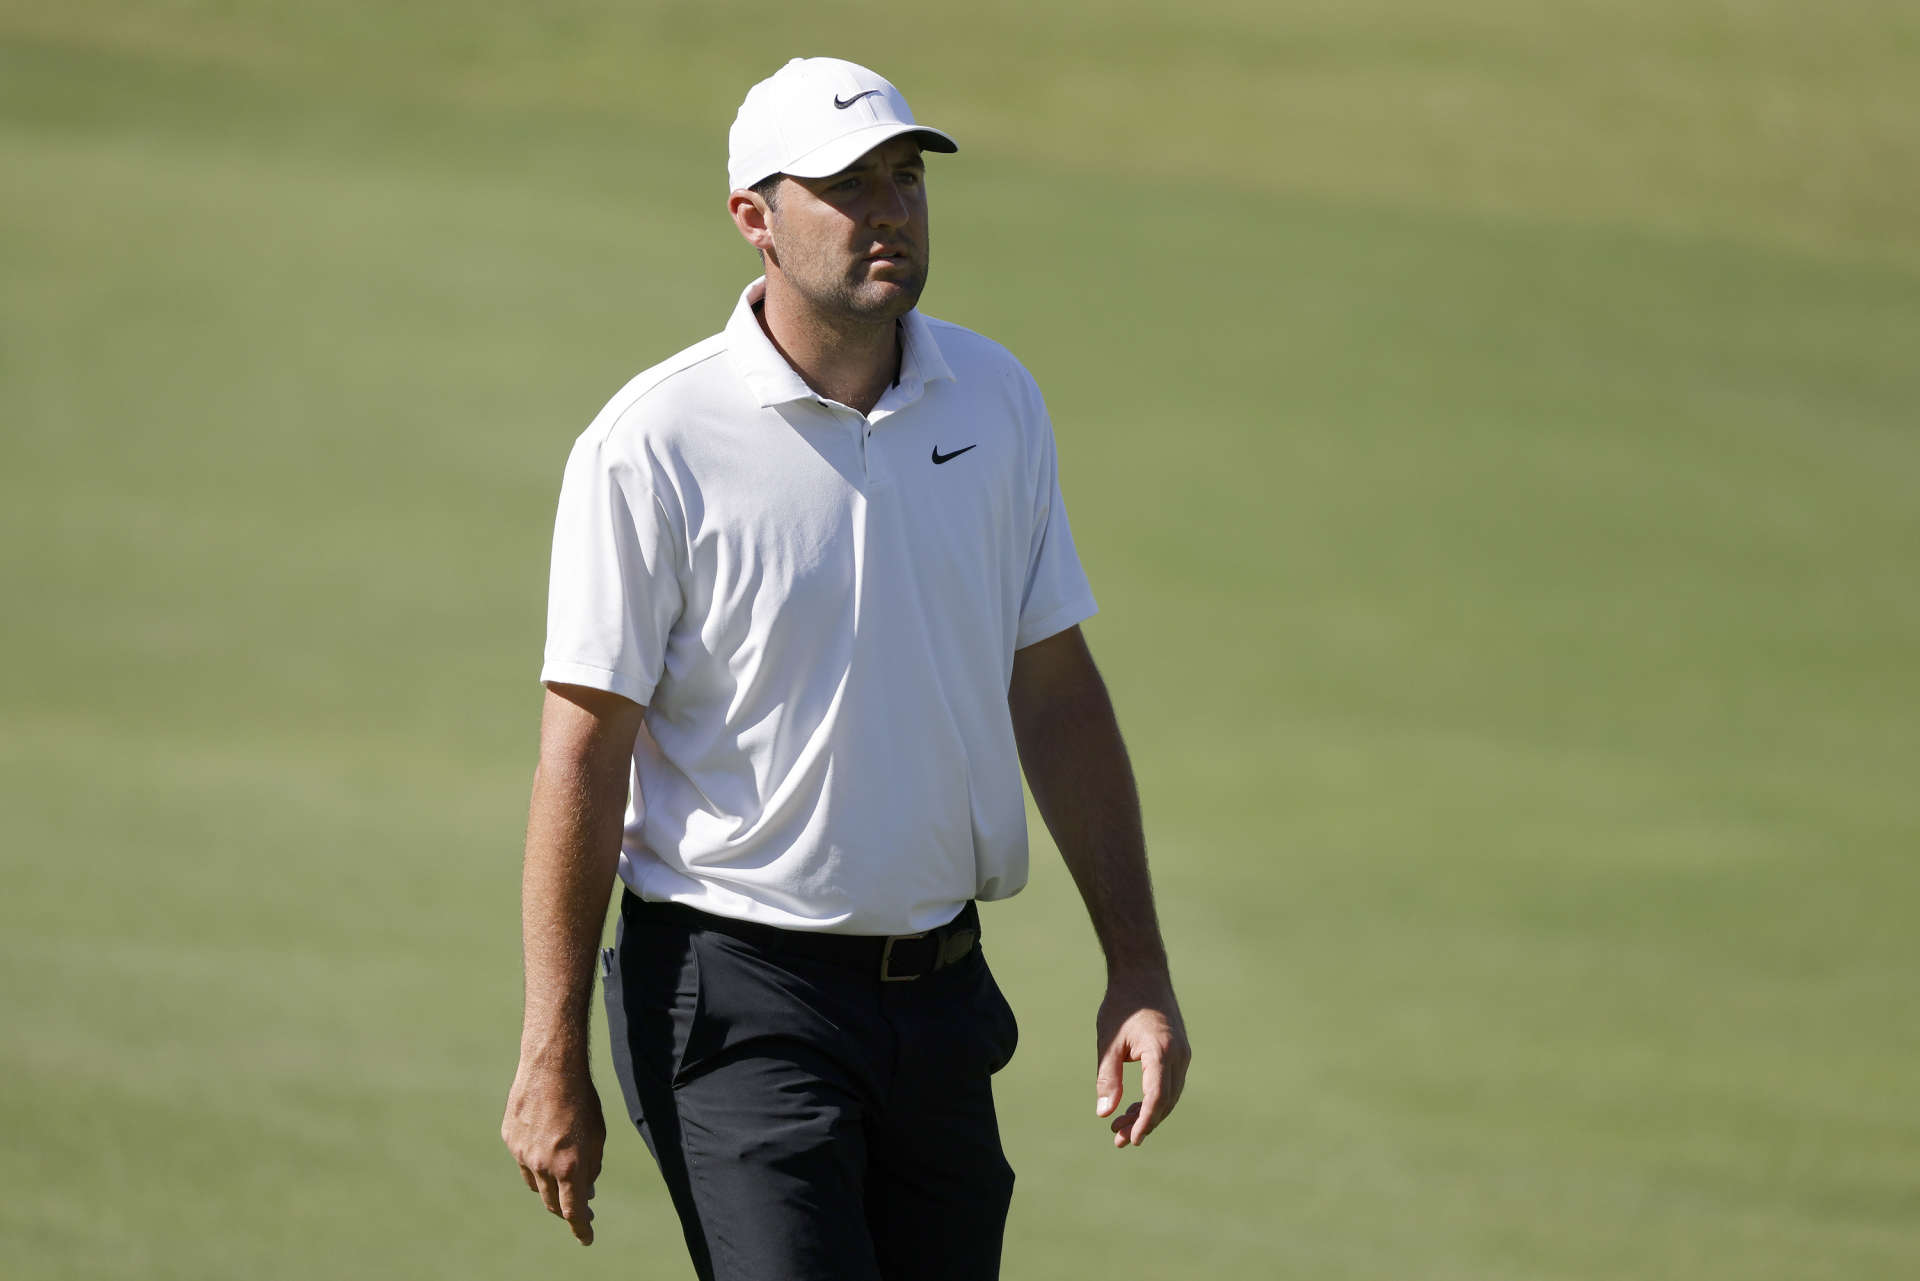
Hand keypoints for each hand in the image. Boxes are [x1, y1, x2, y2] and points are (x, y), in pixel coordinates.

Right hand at [501, 1057, 606, 1243]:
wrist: (551, 1066)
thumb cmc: (582, 1099)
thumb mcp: (597, 1135)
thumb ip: (591, 1166)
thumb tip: (587, 1192)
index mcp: (569, 1165)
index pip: (574, 1210)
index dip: (581, 1228)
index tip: (587, 1238)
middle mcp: (543, 1164)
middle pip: (551, 1203)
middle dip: (565, 1209)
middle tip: (579, 1208)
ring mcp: (522, 1152)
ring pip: (535, 1183)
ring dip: (549, 1185)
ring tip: (562, 1173)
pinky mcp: (509, 1139)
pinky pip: (523, 1159)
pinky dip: (535, 1160)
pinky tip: (545, 1142)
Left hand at [1093, 975, 1190, 1147]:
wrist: (1143, 974)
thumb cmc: (1122, 1006)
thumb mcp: (1108, 1042)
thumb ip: (1108, 1078)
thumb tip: (1104, 1113)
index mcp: (1160, 1051)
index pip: (1157, 1097)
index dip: (1145, 1121)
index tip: (1131, 1139)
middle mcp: (1178, 1055)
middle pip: (1165, 1101)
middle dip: (1143, 1122)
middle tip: (1118, 1139)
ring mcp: (1182, 1054)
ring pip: (1170, 1095)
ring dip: (1149, 1113)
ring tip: (1121, 1127)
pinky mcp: (1179, 1052)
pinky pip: (1171, 1084)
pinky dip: (1155, 1099)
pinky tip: (1135, 1107)